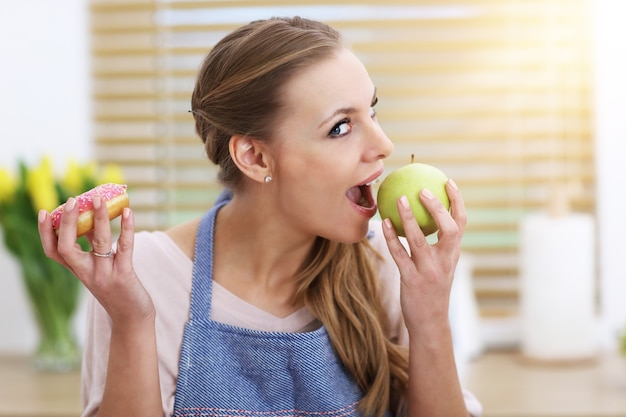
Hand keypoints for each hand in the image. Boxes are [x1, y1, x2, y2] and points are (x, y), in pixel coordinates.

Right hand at [38, 196, 154, 325]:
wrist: (132, 318)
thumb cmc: (117, 288)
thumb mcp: (100, 267)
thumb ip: (94, 246)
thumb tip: (93, 218)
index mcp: (78, 270)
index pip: (53, 251)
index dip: (46, 232)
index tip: (44, 212)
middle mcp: (87, 273)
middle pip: (66, 247)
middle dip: (67, 222)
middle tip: (72, 200)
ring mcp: (104, 274)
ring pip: (98, 242)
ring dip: (99, 218)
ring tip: (99, 199)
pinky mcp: (123, 275)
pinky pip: (125, 246)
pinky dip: (126, 228)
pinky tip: (128, 212)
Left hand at [381, 179, 466, 333]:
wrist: (430, 323)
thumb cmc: (432, 291)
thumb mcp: (441, 267)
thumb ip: (438, 246)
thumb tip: (426, 219)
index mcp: (453, 254)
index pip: (461, 223)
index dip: (457, 201)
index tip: (448, 182)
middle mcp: (445, 261)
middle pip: (448, 228)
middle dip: (438, 207)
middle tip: (421, 189)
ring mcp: (429, 271)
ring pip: (419, 240)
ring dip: (408, 218)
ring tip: (398, 199)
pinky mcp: (412, 280)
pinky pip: (399, 254)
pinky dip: (391, 237)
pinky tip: (383, 222)